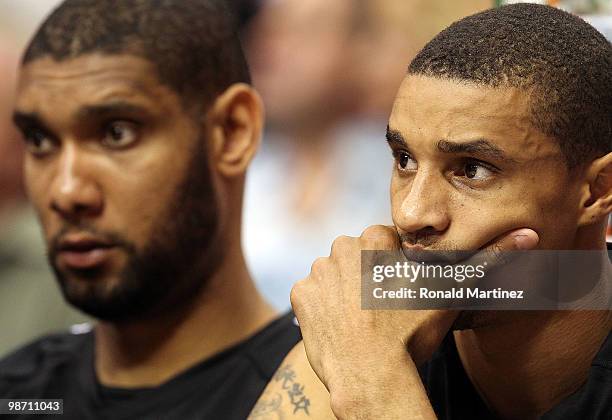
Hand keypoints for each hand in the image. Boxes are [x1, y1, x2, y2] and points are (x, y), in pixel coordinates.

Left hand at [291, 225, 538, 416]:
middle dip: (368, 278)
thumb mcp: (451, 293)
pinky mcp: (300, 295)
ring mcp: (317, 271)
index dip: (395, 272)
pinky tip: (342, 326)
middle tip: (382, 310)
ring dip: (345, 292)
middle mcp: (340, 246)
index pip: (385, 246)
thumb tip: (530, 233)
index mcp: (374, 238)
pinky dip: (324, 308)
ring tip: (363, 320)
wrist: (371, 373)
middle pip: (358, 259)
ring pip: (336, 276)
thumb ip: (488, 260)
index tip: (400, 295)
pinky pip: (313, 295)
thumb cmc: (411, 333)